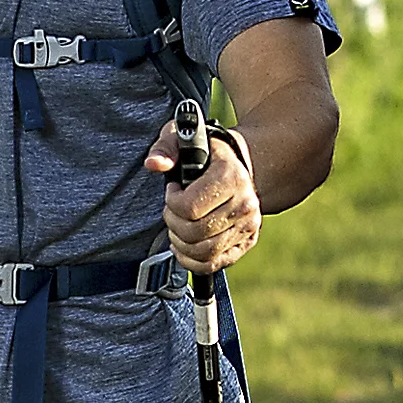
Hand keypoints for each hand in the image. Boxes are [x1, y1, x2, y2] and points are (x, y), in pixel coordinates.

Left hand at [151, 117, 261, 271]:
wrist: (237, 164)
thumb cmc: (206, 152)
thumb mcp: (183, 139)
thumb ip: (165, 147)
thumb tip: (154, 164)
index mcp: (231, 176)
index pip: (190, 207)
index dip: (171, 201)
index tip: (173, 189)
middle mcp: (245, 203)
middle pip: (194, 232)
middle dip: (172, 222)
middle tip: (172, 208)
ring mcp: (248, 226)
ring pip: (202, 252)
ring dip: (180, 242)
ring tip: (178, 225)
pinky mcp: (246, 242)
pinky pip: (213, 264)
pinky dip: (191, 261)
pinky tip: (183, 245)